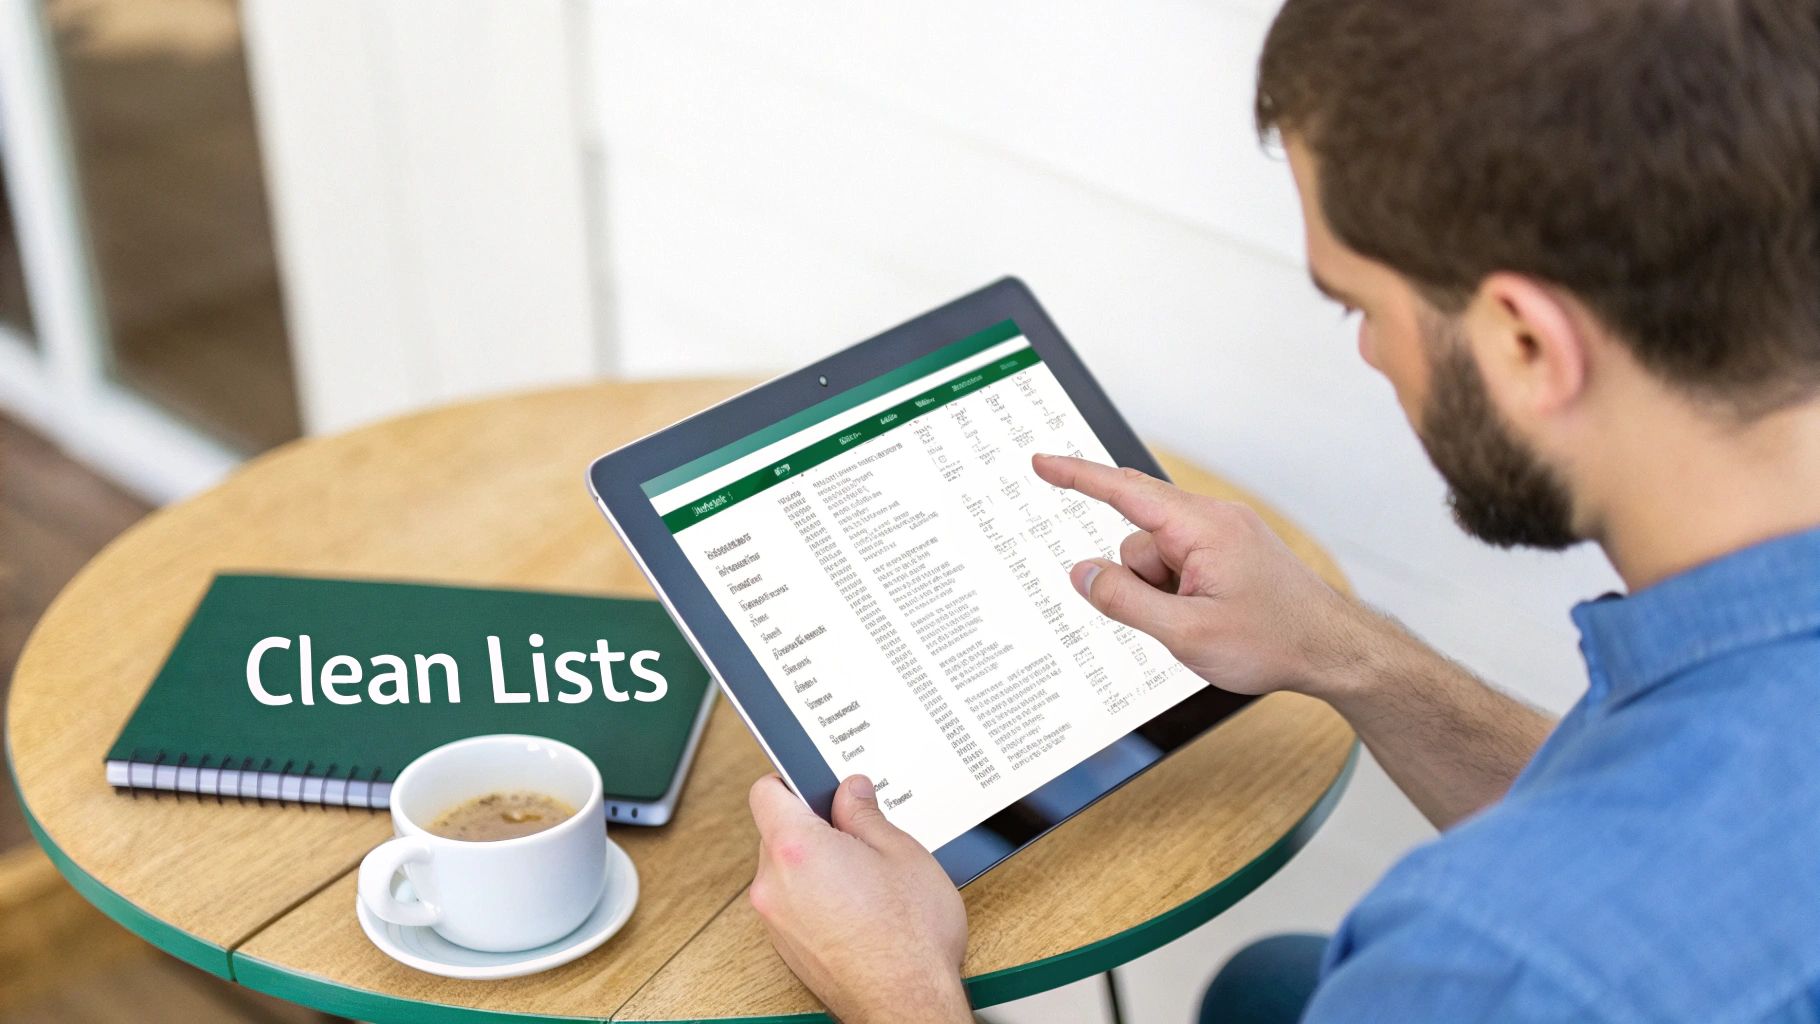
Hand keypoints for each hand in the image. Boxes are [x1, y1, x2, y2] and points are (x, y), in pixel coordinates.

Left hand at [747, 774, 971, 1023]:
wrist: (908, 1003)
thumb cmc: (909, 938)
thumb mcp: (900, 852)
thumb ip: (865, 814)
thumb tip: (851, 792)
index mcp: (795, 848)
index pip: (766, 791)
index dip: (792, 781)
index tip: (817, 783)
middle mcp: (773, 885)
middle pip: (777, 832)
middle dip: (814, 827)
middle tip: (859, 833)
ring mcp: (776, 921)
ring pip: (786, 871)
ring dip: (816, 865)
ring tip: (867, 876)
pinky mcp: (787, 948)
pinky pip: (793, 904)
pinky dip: (817, 898)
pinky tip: (859, 906)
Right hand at [1031, 453, 1375, 698]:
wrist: (1336, 651)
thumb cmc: (1275, 641)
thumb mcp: (1187, 633)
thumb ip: (1126, 602)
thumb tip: (1083, 574)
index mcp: (1202, 528)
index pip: (1125, 492)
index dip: (1077, 476)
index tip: (1042, 463)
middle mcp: (1213, 521)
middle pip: (1139, 539)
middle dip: (1138, 581)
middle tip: (1173, 619)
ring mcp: (1224, 536)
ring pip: (1156, 558)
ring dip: (1161, 594)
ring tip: (1202, 624)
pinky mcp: (1230, 553)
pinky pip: (1179, 565)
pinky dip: (1178, 593)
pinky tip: (1210, 618)